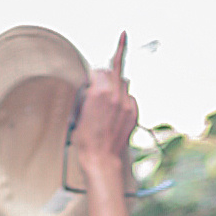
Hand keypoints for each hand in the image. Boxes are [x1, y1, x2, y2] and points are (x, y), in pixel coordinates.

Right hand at [69, 31, 135, 175]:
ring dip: (117, 84)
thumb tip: (94, 82)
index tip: (101, 60)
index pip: (101, 69)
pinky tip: (115, 109)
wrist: (102, 159)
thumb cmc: (87, 139)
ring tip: (108, 95)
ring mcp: (127, 105)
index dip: (95, 71)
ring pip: (125, 83)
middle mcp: (116, 96)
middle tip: (114, 56)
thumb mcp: (80, 110)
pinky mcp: (134, 113)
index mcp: (100, 92)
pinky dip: (123, 99)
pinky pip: (130, 98)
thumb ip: (89, 92)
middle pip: (116, 70)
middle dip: (110, 68)